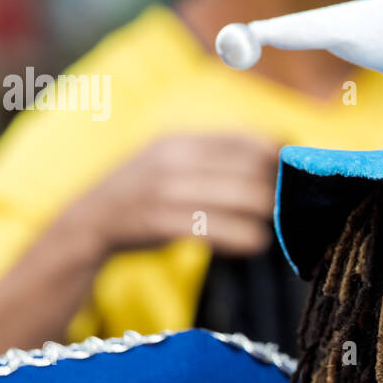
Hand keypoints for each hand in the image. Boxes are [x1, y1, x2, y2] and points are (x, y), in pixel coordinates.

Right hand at [64, 132, 280, 257]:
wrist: (86, 222)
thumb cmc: (144, 193)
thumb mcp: (171, 160)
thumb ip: (215, 157)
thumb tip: (276, 151)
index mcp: (180, 139)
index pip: (246, 140)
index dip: (278, 156)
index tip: (296, 172)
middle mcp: (173, 159)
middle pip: (248, 169)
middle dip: (277, 189)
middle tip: (294, 206)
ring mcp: (163, 190)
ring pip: (237, 197)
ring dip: (266, 214)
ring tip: (277, 227)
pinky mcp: (158, 222)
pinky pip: (213, 228)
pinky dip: (241, 236)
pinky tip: (256, 242)